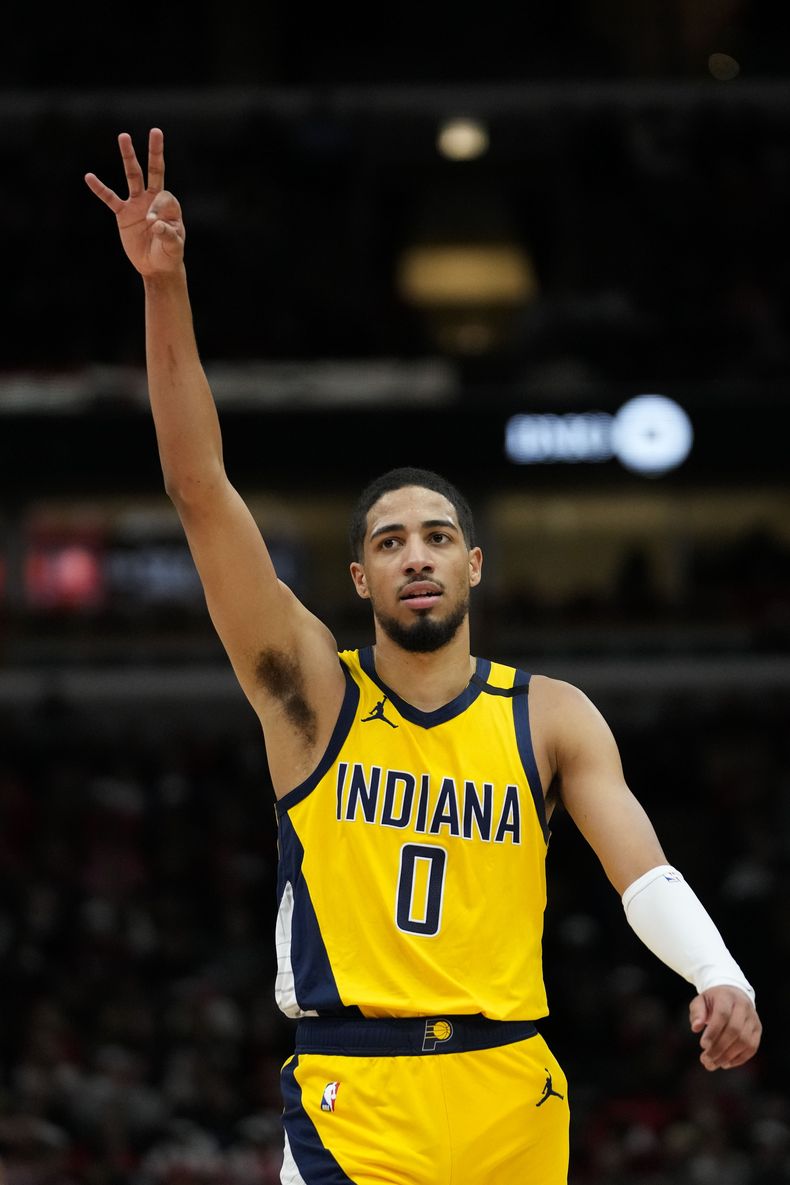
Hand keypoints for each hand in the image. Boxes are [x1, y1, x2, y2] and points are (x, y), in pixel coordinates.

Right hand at [84, 128, 184, 276]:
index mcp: (169, 206)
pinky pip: (110, 199)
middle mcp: (153, 199)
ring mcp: (137, 204)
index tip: (154, 225)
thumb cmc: (169, 255)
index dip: (158, 209)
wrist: (156, 267)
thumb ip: (168, 235)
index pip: (164, 198)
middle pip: (153, 171)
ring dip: (128, 157)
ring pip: (132, 176)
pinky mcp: (123, 213)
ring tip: (123, 136)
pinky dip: (100, 189)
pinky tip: (89, 177)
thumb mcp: (174, 248)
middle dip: (155, 152)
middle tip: (156, 131)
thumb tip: (156, 223)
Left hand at [689, 985, 761, 1069]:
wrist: (733, 993)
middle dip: (719, 1048)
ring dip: (728, 1056)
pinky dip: (739, 1059)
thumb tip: (695, 1028)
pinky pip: (752, 1048)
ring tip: (712, 1064)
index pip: (723, 1015)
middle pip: (735, 1030)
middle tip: (705, 1060)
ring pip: (745, 1041)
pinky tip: (725, 1063)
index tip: (702, 1045)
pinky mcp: (758, 1030)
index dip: (713, 1032)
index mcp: (727, 997)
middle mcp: (743, 1007)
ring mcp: (753, 1019)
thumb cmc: (713, 1001)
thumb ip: (697, 1012)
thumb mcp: (701, 1001)